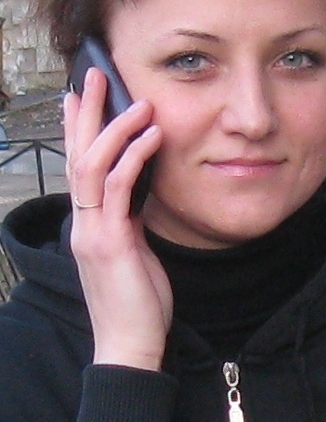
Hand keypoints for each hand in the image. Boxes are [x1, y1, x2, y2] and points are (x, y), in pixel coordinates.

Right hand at [64, 68, 172, 370]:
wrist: (130, 346)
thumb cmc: (137, 304)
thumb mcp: (133, 253)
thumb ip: (130, 222)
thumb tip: (140, 193)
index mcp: (88, 225)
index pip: (78, 168)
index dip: (77, 131)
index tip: (79, 98)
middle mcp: (84, 224)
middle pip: (77, 157)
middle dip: (84, 114)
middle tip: (92, 75)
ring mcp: (93, 232)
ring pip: (92, 166)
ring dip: (112, 128)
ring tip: (134, 100)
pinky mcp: (110, 243)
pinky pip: (119, 189)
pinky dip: (133, 157)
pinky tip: (151, 136)